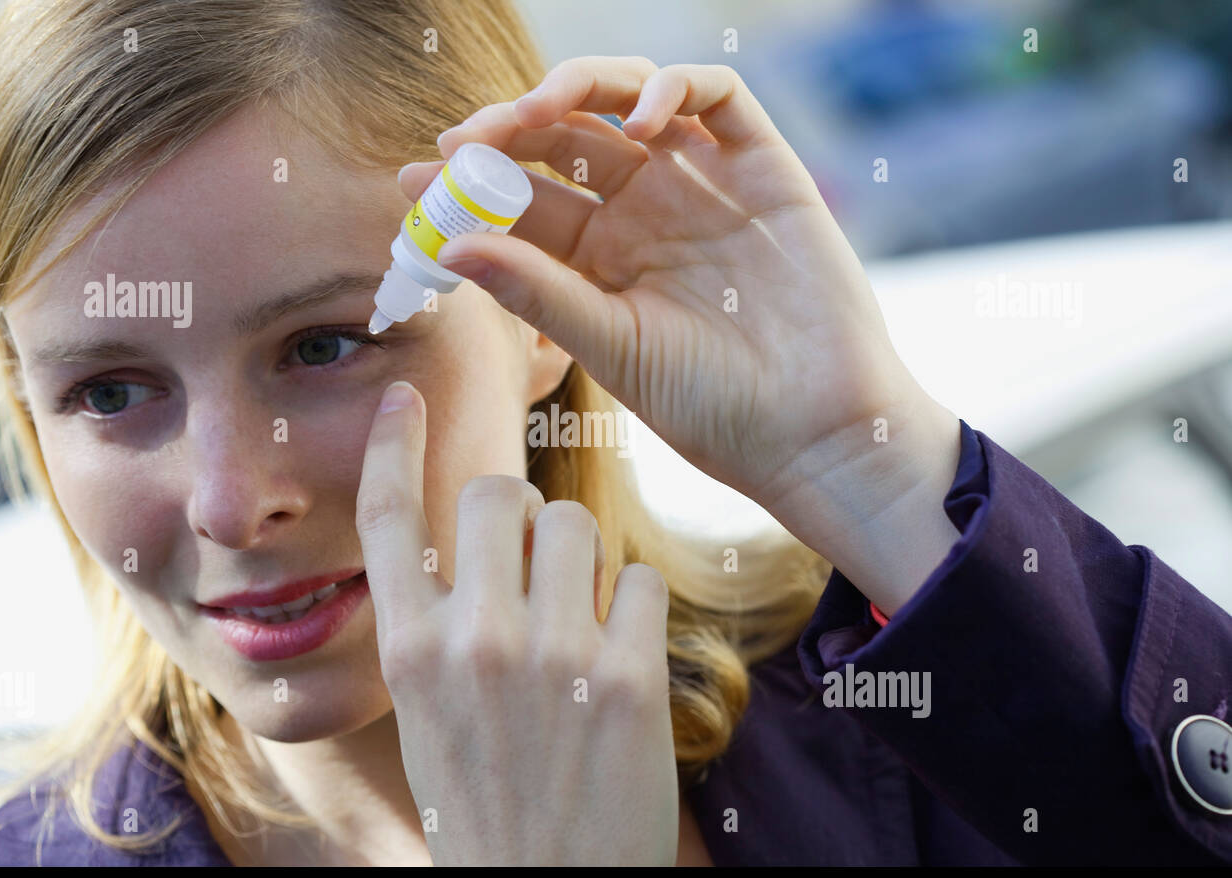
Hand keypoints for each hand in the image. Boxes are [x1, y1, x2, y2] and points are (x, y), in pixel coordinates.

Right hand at [355, 380, 679, 865]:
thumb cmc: (487, 806)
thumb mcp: (429, 717)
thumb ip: (439, 631)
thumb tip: (476, 550)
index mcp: (409, 653)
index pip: (389, 519)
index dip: (395, 445)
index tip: (405, 398)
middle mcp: (471, 642)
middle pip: (502, 492)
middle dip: (522, 512)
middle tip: (536, 559)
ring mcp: (550, 657)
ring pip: (576, 523)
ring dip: (582, 558)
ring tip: (580, 618)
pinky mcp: (624, 679)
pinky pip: (636, 578)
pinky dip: (632, 606)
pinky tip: (621, 656)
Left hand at [405, 55, 962, 613]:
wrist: (815, 434)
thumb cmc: (712, 408)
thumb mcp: (612, 347)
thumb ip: (538, 292)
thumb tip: (452, 243)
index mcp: (601, 263)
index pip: (524, 204)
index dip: (472, 184)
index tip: (418, 178)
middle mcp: (644, 216)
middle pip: (564, 145)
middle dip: (509, 131)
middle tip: (467, 138)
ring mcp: (702, 187)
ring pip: (627, 104)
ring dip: (575, 93)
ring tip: (531, 115)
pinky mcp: (763, 168)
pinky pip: (717, 100)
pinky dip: (673, 90)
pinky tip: (637, 123)